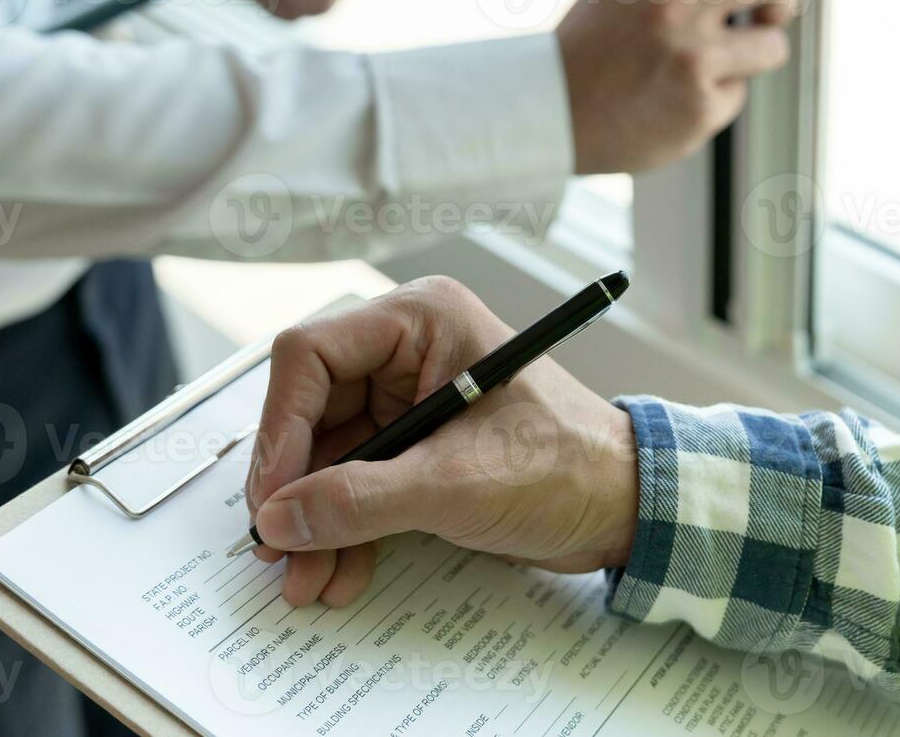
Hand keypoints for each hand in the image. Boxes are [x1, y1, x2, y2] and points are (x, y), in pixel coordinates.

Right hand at [246, 277, 639, 608]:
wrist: (626, 507)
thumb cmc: (569, 465)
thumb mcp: (457, 484)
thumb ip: (361, 500)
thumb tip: (282, 518)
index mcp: (421, 322)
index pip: (311, 355)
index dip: (280, 428)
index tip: (273, 496)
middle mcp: (409, 352)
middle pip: (312, 412)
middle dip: (296, 489)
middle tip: (277, 547)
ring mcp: (411, 401)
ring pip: (330, 457)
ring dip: (316, 521)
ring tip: (305, 577)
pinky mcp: (419, 448)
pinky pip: (359, 483)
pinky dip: (346, 528)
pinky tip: (340, 571)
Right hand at [558, 0, 799, 174]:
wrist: (544, 114)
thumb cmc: (590, 50)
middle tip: (768, 19)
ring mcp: (689, 54)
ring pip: (772, 45)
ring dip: (752, 59)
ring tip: (705, 70)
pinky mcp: (698, 105)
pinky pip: (738, 94)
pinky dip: (714, 100)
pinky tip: (672, 103)